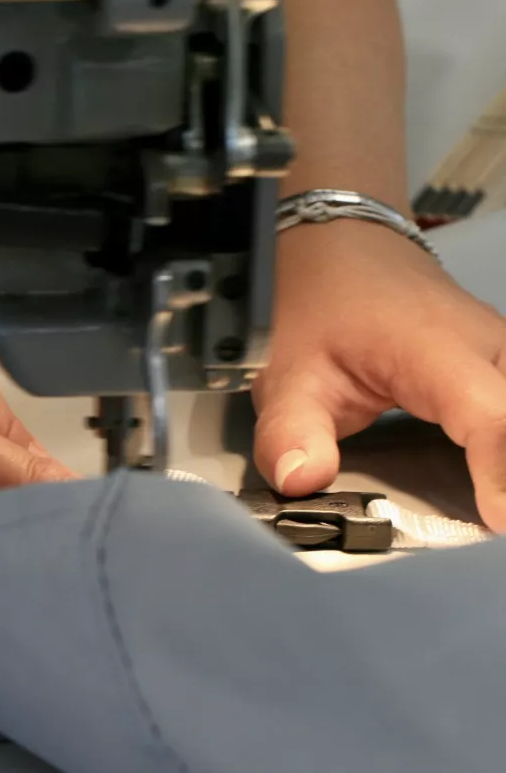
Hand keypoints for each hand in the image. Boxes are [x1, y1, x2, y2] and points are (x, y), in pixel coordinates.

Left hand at [252, 219, 505, 531]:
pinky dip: (505, 447)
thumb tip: (301, 481)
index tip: (499, 519)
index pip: (490, 416)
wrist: (338, 249)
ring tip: (492, 507)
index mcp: (434, 347)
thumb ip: (290, 431)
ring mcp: (501, 354)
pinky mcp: (500, 366)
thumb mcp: (287, 372)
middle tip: (491, 523)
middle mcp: (486, 348)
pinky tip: (493, 482)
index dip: (503, 473)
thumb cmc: (317, 304)